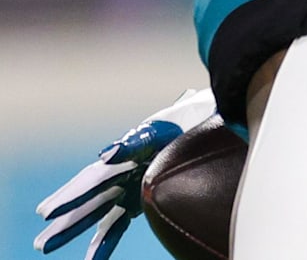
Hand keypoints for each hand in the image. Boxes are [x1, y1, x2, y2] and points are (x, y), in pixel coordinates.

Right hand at [35, 88, 215, 259]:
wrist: (198, 124)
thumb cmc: (176, 124)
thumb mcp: (157, 130)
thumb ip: (133, 142)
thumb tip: (106, 154)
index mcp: (119, 158)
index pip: (90, 181)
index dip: (69, 196)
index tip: (46, 212)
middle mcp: (117, 176)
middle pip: (86, 202)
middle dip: (64, 221)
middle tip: (42, 243)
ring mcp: (125, 189)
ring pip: (95, 215)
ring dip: (73, 231)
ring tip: (48, 247)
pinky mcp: (136, 200)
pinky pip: (116, 225)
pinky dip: (104, 241)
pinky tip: (91, 259)